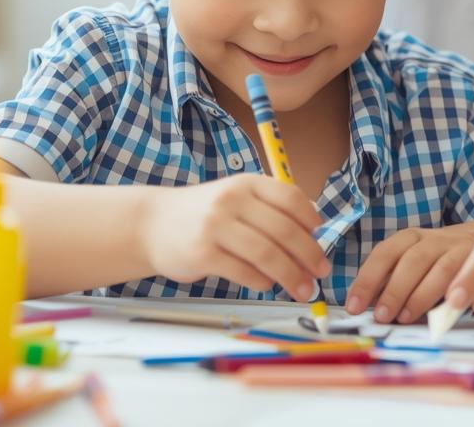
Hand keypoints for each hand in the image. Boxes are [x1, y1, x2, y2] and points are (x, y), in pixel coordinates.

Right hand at [141, 175, 329, 299]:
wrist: (152, 224)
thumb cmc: (203, 214)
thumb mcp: (235, 198)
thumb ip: (268, 210)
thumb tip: (311, 235)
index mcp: (245, 184)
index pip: (289, 197)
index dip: (310, 219)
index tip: (320, 237)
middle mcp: (231, 200)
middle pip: (283, 230)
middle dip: (308, 255)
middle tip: (321, 273)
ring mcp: (215, 226)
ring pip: (267, 254)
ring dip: (291, 275)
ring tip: (303, 289)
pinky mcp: (202, 254)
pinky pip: (244, 272)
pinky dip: (262, 281)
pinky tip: (267, 284)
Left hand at [343, 219, 473, 323]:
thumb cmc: (450, 259)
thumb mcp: (420, 262)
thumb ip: (398, 279)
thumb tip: (369, 306)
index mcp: (414, 238)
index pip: (385, 253)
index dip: (367, 278)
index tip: (353, 305)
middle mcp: (436, 239)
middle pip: (410, 259)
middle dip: (392, 289)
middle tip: (380, 316)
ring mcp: (461, 248)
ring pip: (438, 267)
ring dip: (419, 295)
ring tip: (405, 318)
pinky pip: (470, 275)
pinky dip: (455, 294)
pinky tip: (446, 311)